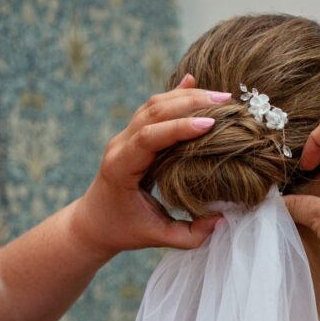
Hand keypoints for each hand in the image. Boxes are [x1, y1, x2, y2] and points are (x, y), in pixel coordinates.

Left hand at [72, 78, 232, 258]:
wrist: (93, 221)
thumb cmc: (123, 230)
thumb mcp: (156, 238)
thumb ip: (189, 235)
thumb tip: (222, 220)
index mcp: (120, 168)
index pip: (148, 138)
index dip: (178, 128)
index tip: (209, 124)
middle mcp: (120, 145)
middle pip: (153, 111)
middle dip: (189, 102)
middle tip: (226, 101)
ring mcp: (124, 135)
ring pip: (154, 104)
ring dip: (187, 96)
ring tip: (222, 96)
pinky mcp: (133, 133)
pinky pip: (154, 107)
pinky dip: (175, 95)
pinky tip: (194, 82)